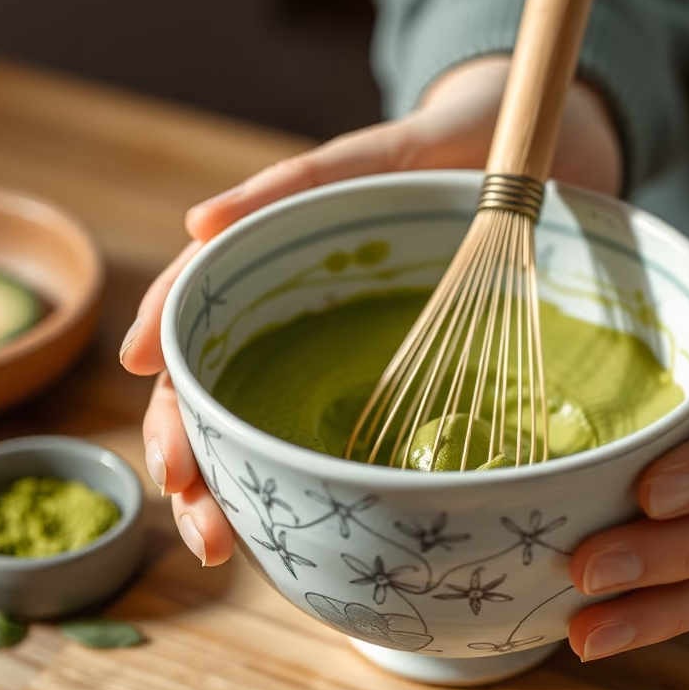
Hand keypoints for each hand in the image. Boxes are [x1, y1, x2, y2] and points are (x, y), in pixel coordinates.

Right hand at [119, 56, 622, 563]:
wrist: (546, 158)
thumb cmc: (457, 143)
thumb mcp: (382, 155)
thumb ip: (301, 179)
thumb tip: (196, 223)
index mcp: (278, 259)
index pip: (196, 311)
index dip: (164, 353)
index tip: (142, 391)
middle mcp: (296, 314)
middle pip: (214, 388)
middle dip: (187, 450)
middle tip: (191, 507)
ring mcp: (342, 354)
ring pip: (263, 427)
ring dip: (232, 488)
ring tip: (220, 546)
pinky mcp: (397, 386)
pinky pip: (343, 444)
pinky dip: (310, 490)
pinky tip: (291, 534)